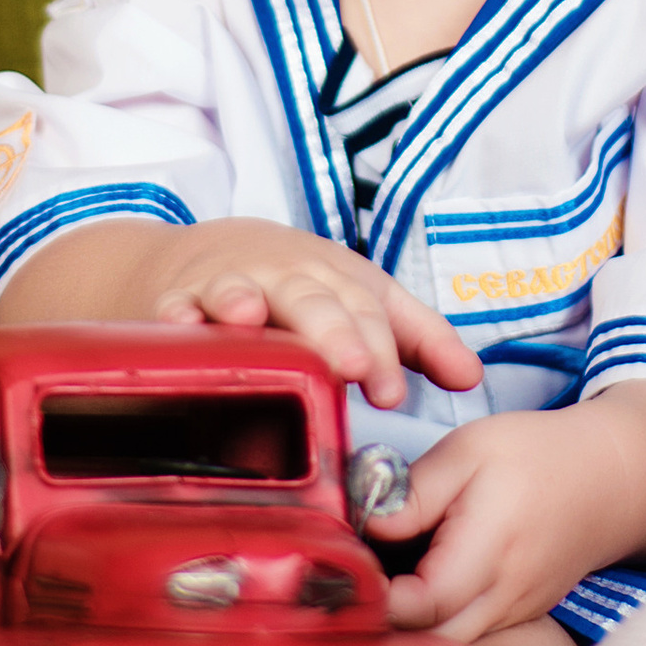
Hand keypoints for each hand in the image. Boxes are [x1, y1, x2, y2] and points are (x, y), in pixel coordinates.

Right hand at [152, 220, 481, 407]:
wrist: (212, 252)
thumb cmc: (302, 287)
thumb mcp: (364, 301)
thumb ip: (418, 340)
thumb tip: (472, 378)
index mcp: (337, 280)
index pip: (367, 314)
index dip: (382, 351)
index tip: (390, 394)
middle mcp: (287, 277)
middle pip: (312, 301)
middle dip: (331, 331)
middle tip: (350, 366)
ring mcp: (231, 284)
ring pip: (240, 290)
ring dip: (244, 300)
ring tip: (249, 316)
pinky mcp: (179, 296)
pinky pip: (174, 305)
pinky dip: (174, 311)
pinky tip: (176, 320)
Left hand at [379, 405, 630, 645]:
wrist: (613, 478)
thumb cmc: (540, 457)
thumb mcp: (469, 451)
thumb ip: (413, 492)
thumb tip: (366, 528)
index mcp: (489, 551)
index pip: (420, 606)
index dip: (374, 598)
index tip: (344, 572)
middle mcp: (503, 599)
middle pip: (427, 642)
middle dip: (382, 622)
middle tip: (354, 582)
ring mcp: (512, 618)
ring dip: (406, 626)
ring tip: (382, 581)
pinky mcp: (514, 620)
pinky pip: (464, 637)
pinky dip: (433, 624)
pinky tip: (415, 586)